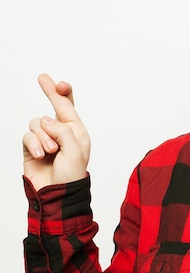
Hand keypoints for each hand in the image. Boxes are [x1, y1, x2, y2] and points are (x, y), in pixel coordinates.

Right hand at [23, 74, 90, 190]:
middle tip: (42, 77)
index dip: (64, 94)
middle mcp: (61, 133)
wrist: (56, 195)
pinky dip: (34, 143)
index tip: (60, 83)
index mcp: (77, 132)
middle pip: (53, 107)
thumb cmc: (71, 175)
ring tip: (51, 151)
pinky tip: (41, 155)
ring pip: (38, 122)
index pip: (69, 109)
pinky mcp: (31, 147)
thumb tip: (46, 119)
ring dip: (44, 136)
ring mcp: (45, 139)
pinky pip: (28, 135)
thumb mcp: (75, 151)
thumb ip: (63, 131)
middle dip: (49, 92)